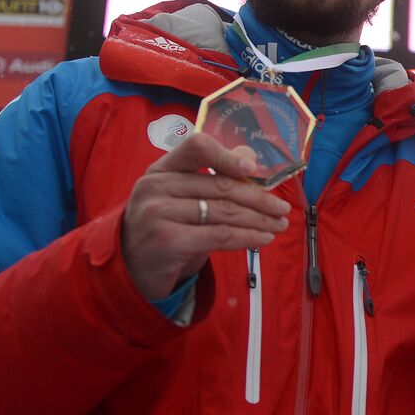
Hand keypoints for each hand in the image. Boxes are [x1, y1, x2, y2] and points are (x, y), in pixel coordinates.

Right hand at [122, 133, 290, 300]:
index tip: (254, 170)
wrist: (132, 267)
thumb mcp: (183, 198)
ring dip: (259, 219)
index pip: (196, 147)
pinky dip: (247, 237)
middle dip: (258, 198)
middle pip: (220, 186)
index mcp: (161, 169)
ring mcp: (159, 214)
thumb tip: (250, 156)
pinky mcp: (168, 242)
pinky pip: (220, 236)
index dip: (227, 156)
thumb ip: (213, 177)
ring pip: (224, 212)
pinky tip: (264, 238)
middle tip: (282, 208)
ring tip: (279, 225)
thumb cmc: (166, 227)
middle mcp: (156, 187)